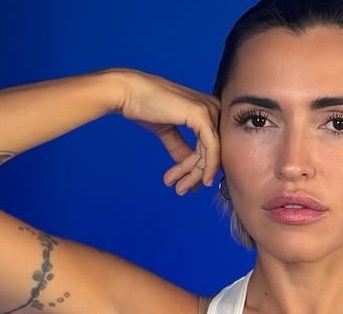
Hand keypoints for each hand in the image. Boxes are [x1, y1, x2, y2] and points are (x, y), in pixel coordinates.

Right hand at [112, 69, 220, 195]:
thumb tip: (190, 168)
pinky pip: (212, 148)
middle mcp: (212, 107)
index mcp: (206, 109)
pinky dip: (206, 167)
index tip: (185, 184)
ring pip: (211, 153)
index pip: (209, 145)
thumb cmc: (145, 107)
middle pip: (212, 151)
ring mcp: (209, 110)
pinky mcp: (202, 115)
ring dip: (195, 174)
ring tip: (179, 188)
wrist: (130, 93)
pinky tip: (200, 181)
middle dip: (196, 174)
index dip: (198, 168)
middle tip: (181, 190)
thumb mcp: (168, 132)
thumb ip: (181, 148)